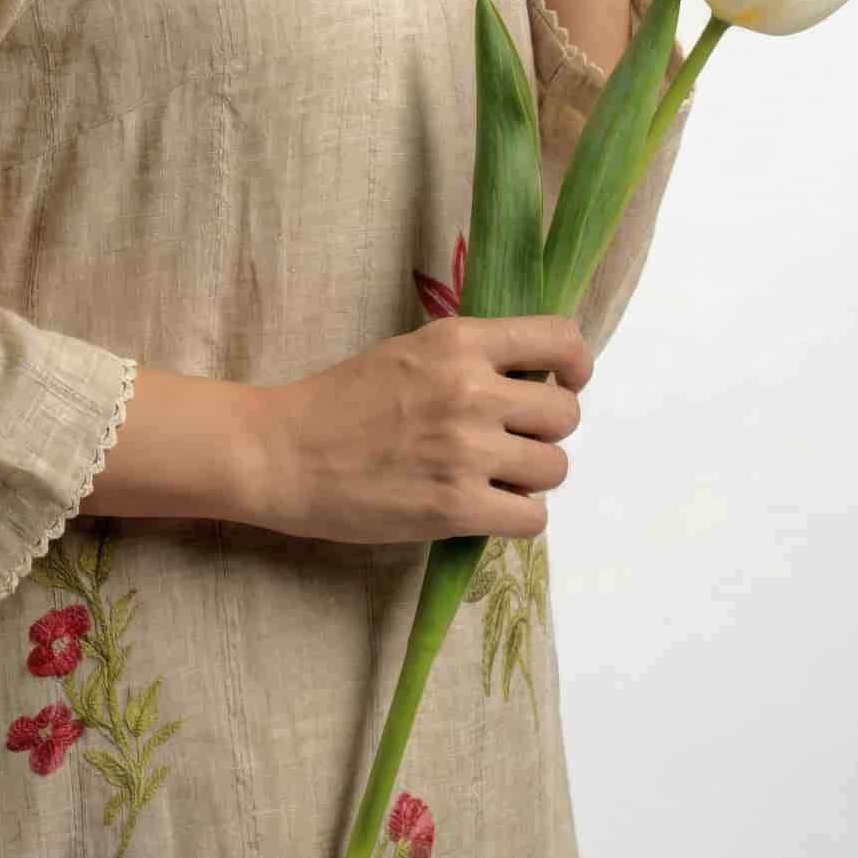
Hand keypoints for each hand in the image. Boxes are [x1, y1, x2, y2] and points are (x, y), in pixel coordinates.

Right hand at [245, 313, 590, 545]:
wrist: (283, 453)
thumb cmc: (340, 400)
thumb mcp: (410, 350)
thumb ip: (470, 358)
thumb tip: (534, 380)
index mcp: (459, 341)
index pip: (560, 340)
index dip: (575, 367)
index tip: (563, 384)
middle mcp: (471, 389)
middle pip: (566, 414)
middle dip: (544, 431)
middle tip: (508, 440)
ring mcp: (466, 450)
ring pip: (554, 468)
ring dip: (530, 477)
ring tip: (490, 476)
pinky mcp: (457, 506)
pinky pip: (533, 518)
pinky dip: (515, 516)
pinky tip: (483, 506)